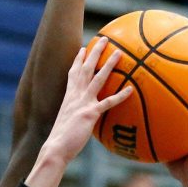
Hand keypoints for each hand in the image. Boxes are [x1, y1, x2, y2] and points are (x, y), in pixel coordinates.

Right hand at [39, 44, 130, 165]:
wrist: (56, 148)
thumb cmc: (62, 140)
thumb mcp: (68, 123)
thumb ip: (76, 116)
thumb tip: (82, 120)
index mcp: (69, 96)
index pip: (73, 73)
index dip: (78, 60)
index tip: (83, 48)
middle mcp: (75, 96)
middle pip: (86, 68)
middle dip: (95, 52)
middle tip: (104, 39)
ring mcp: (83, 103)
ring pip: (98, 78)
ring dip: (109, 65)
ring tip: (119, 53)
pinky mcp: (90, 114)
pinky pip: (108, 102)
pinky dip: (120, 96)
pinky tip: (131, 89)